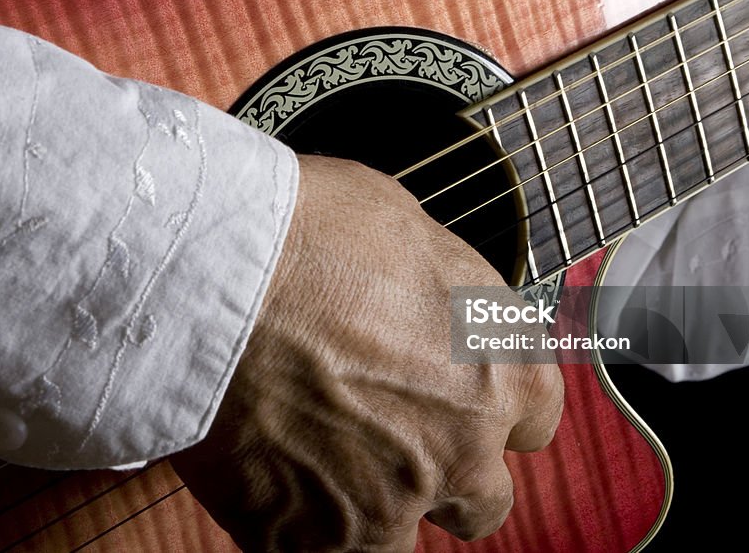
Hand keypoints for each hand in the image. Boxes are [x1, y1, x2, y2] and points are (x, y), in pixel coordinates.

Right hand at [169, 155, 563, 551]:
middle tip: (395, 432)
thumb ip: (442, 292)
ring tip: (323, 453)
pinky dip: (304, 519)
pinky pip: (319, 547)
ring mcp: (386, 504)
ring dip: (376, 504)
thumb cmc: (306, 233)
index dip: (500, 405)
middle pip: (485, 499)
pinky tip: (273, 469)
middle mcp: (461, 448)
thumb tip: (432, 300)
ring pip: (402, 537)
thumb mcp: (407, 229)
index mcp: (498, 368)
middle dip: (449, 470)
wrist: (209, 280)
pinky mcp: (306, 537)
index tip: (468, 398)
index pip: (539, 416)